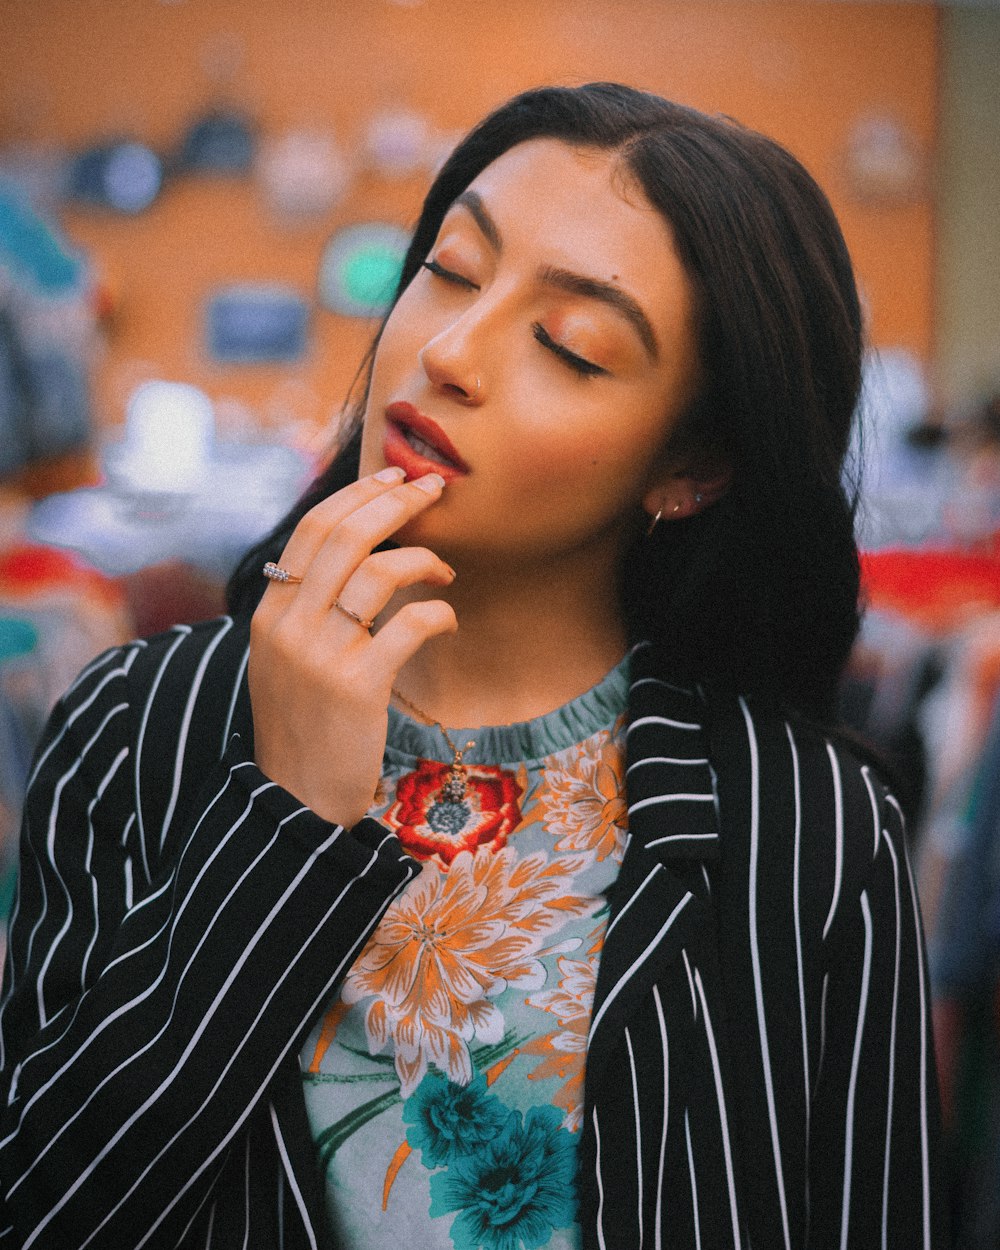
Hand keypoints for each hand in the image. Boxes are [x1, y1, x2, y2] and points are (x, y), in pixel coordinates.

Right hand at [248, 467, 456, 826]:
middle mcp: (288, 626)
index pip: (313, 528)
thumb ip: (306, 606)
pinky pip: (410, 624)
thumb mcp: (284, 658)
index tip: (396, 476)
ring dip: (424, 559)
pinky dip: (437, 612)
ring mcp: (320, 654)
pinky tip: (446, 619)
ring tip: (444, 570)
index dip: (359, 494)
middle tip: (434, 489)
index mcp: (268, 612)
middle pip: (346, 535)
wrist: (295, 800)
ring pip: (379, 571)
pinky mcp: (357, 686)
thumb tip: (355, 551)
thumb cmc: (303, 725)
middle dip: (396, 501)